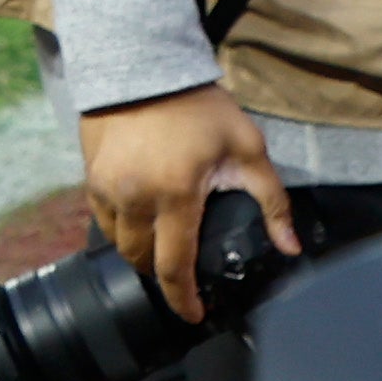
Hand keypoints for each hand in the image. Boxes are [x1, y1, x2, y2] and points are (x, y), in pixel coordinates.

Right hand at [79, 79, 298, 325]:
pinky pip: (103, 216)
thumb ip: (271, 201)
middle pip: (141, 260)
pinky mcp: (90, 174)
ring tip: (160, 245)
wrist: (147, 65)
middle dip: (161, 275)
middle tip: (181, 276)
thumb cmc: (201, 108)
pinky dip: (121, 226)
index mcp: (175, 196)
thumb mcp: (248, 148)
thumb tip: (291, 248)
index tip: (195, 315)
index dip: (184, 299)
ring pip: (118, 242)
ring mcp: (107, 187)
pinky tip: (139, 217)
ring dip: (139, 251)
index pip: (174, 266)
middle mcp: (135, 198)